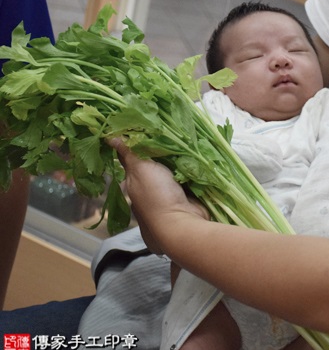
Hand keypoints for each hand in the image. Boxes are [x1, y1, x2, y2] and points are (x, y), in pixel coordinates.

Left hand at [109, 138, 208, 253]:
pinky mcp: (191, 196)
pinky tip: (198, 156)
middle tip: (171, 129)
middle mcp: (152, 190)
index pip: (134, 159)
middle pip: (157, 162)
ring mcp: (172, 194)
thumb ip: (129, 153)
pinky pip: (192, 177)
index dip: (137, 143)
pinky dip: (194, 169)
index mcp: (136, 184)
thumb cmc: (157, 197)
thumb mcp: (140, 169)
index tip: (144, 124)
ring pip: (176, 168)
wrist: (182, 225)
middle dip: (164, 149)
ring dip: (181, 158)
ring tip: (186, 139)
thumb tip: (109, 137)